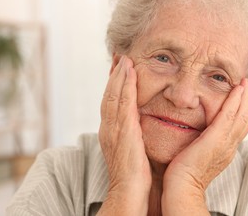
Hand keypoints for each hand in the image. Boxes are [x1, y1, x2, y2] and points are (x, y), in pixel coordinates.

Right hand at [98, 56, 150, 214]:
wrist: (129, 192)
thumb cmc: (134, 175)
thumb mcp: (131, 149)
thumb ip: (132, 134)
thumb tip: (139, 125)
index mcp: (111, 131)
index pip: (111, 102)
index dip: (114, 84)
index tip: (120, 68)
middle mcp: (108, 127)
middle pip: (109, 94)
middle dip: (114, 74)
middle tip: (119, 56)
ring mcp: (114, 128)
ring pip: (113, 95)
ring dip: (118, 75)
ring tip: (123, 57)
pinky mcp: (124, 131)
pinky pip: (123, 103)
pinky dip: (124, 85)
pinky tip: (129, 72)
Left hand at [162, 79, 247, 214]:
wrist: (181, 187)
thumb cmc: (184, 172)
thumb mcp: (198, 153)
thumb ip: (203, 141)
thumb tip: (198, 131)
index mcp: (226, 149)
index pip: (240, 126)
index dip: (244, 109)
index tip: (243, 94)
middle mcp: (230, 146)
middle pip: (246, 119)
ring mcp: (225, 144)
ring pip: (242, 116)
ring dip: (245, 97)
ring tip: (246, 82)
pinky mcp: (216, 140)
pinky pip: (229, 117)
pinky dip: (235, 102)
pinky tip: (237, 89)